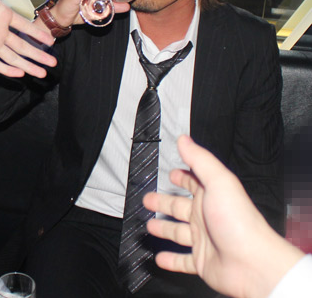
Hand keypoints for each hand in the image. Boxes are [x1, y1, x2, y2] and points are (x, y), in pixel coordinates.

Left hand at [0, 0, 56, 78]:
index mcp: (2, 14)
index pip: (24, 27)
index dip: (38, 35)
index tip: (51, 41)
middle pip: (22, 45)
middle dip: (38, 55)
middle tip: (52, 63)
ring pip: (13, 57)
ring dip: (28, 65)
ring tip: (42, 73)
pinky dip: (7, 70)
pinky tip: (20, 73)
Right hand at [143, 136, 303, 297]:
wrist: (253, 263)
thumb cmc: (240, 222)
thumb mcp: (219, 181)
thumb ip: (200, 159)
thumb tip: (185, 139)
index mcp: (211, 196)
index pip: (193, 182)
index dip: (182, 177)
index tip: (171, 174)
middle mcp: (207, 217)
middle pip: (179, 207)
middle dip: (163, 202)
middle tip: (149, 199)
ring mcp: (204, 240)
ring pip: (178, 233)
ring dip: (164, 229)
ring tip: (150, 226)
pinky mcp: (202, 262)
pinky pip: (182, 261)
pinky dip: (170, 260)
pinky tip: (160, 258)